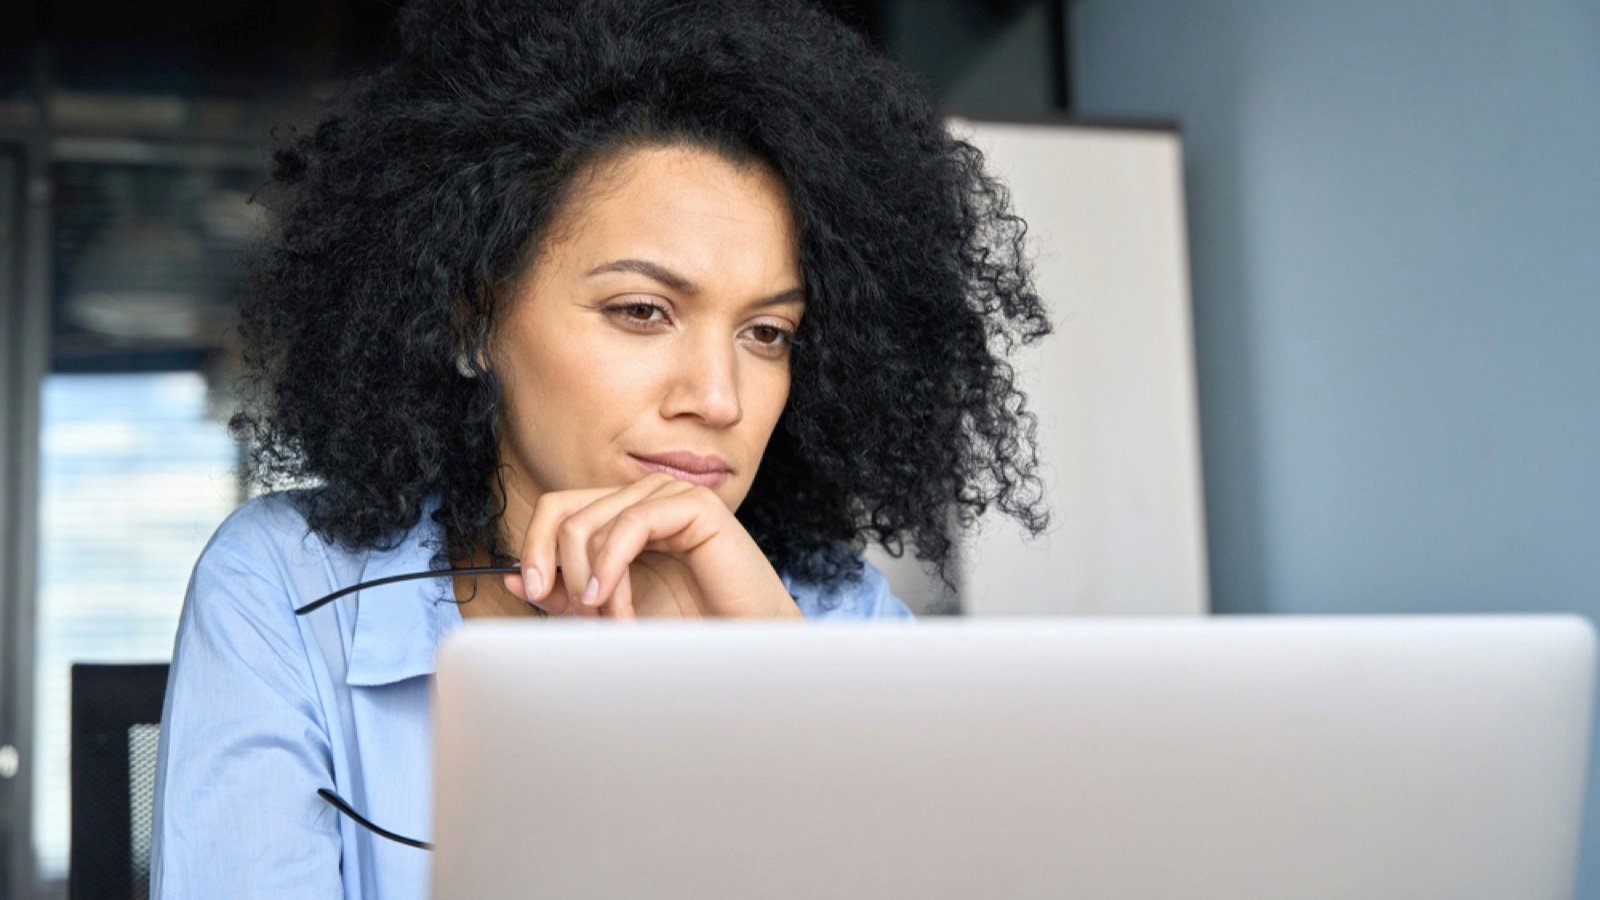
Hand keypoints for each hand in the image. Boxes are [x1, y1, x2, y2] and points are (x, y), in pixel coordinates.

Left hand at [500, 473, 802, 619]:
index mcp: (623, 517)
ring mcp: (669, 496)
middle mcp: (643, 499)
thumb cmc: (687, 632)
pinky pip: (630, 524)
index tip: (530, 593)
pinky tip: (613, 603)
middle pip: (564, 511)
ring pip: (590, 522)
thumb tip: (513, 580)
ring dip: (589, 580)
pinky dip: (611, 566)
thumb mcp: (610, 614)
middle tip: (579, 616)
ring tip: (611, 622)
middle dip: (560, 570)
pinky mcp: (695, 505)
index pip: (558, 509)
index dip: (534, 547)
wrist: (746, 649)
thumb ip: (566, 595)